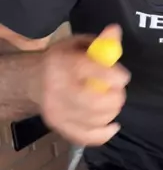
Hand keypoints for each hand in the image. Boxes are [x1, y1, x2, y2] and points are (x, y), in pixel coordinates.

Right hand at [34, 25, 129, 145]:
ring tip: (111, 102)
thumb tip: (115, 31)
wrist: (31, 82)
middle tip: (117, 91)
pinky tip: (112, 124)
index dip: (115, 76)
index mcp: (62, 64)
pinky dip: (105, 133)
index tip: (123, 77)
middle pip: (95, 102)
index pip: (92, 72)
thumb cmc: (61, 61)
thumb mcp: (78, 44)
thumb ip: (100, 42)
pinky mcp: (60, 128)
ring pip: (95, 120)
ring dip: (111, 112)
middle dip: (115, 97)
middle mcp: (56, 90)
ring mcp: (57, 112)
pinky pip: (87, 137)